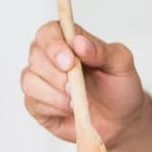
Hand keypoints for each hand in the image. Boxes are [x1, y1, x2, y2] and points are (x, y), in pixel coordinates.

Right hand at [20, 21, 148, 147]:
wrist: (121, 120)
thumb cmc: (119, 87)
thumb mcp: (121, 64)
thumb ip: (101, 51)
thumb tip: (79, 43)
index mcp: (69, 41)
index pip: (49, 32)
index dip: (54, 45)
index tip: (69, 61)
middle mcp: (50, 57)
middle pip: (35, 54)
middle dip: (55, 74)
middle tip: (73, 87)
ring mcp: (41, 80)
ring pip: (29, 80)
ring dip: (54, 93)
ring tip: (76, 101)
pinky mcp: (37, 104)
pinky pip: (32, 101)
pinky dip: (53, 107)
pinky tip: (69, 109)